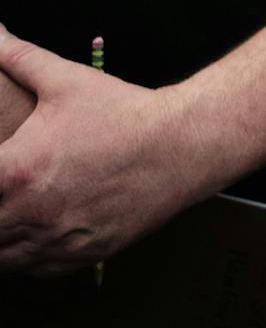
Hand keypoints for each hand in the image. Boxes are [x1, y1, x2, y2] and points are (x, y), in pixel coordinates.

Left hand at [0, 28, 204, 274]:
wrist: (185, 144)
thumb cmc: (126, 114)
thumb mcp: (66, 80)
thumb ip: (18, 57)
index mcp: (14, 171)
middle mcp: (30, 212)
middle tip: (3, 190)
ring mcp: (58, 238)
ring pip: (3, 257)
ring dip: (1, 237)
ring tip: (10, 214)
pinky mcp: (85, 253)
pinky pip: (36, 269)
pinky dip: (25, 257)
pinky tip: (30, 236)